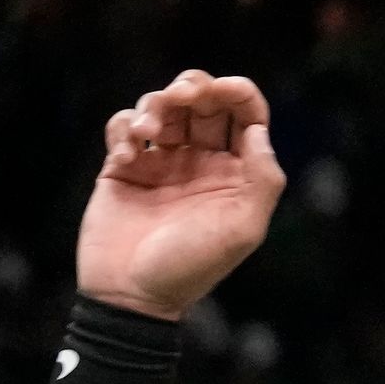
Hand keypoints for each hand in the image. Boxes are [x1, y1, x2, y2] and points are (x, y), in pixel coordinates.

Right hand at [76, 72, 284, 317]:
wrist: (132, 296)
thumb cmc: (192, 266)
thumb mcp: (244, 227)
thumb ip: (263, 178)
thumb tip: (259, 131)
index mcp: (236, 170)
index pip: (245, 115)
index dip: (238, 92)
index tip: (224, 88)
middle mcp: (200, 160)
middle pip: (202, 101)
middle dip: (194, 88)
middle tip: (182, 97)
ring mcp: (160, 162)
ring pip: (160, 106)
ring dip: (155, 104)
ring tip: (147, 131)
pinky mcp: (121, 168)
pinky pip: (122, 127)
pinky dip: (124, 127)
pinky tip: (127, 154)